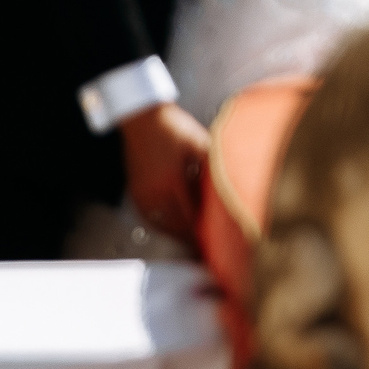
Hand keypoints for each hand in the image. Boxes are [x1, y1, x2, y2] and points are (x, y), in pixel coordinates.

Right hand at [117, 100, 209, 244]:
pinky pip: (152, 219)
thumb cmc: (174, 129)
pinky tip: (179, 228)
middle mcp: (154, 193)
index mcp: (172, 181)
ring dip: (181, 235)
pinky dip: (167, 227)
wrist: (143, 119)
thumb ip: (214, 169)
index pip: (192, 218)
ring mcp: (142, 195)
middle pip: (178, 228)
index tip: (219, 243)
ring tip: (197, 243)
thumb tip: (232, 189)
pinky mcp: (136, 194)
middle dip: (195, 239)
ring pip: (164, 227)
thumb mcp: (200, 145)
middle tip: (211, 249)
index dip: (206, 233)